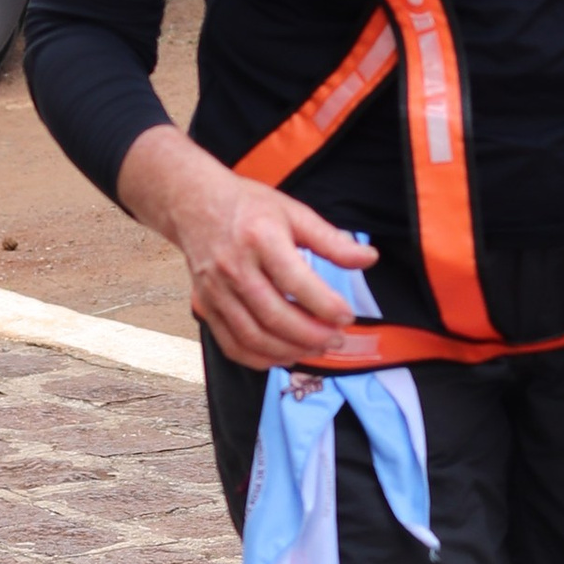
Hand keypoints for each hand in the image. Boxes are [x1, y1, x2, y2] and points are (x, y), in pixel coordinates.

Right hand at [116, 126, 376, 370]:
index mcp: (261, 239)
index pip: (297, 282)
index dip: (326, 305)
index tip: (347, 316)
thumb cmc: (249, 207)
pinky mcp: (206, 306)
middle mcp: (234, 267)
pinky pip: (232, 344)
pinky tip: (284, 356)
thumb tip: (369, 259)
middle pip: (275, 316)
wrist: (194, 204)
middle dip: (312, 335)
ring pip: (254, 337)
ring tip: (317, 349)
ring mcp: (216, 291)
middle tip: (337, 339)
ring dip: (290, 351)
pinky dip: (260, 359)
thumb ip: (331, 240)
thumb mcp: (294, 212)